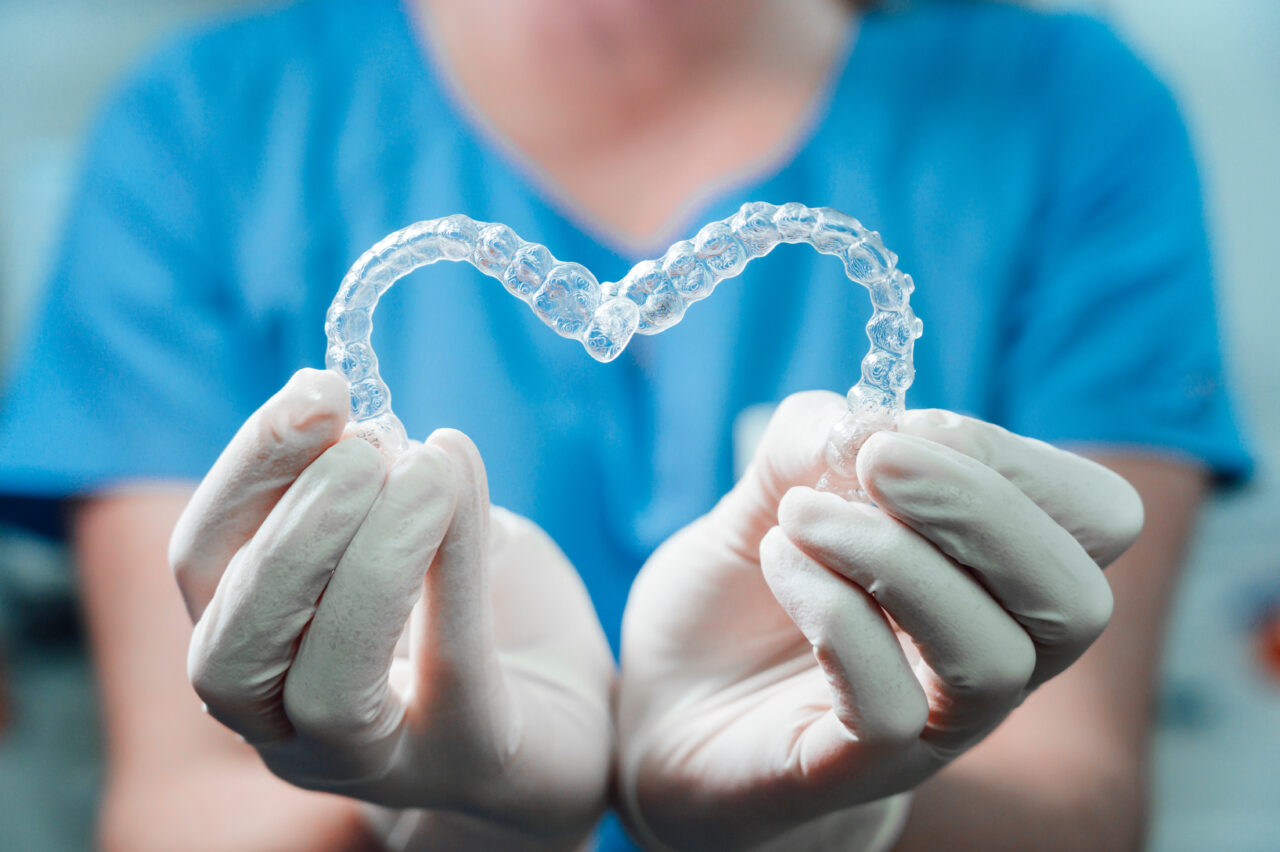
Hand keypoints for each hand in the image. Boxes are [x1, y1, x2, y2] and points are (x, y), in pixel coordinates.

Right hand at [169, 369, 613, 846]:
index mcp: (262, 649)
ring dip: (362, 558)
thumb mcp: (430, 532)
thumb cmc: (491, 615)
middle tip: (365, 443)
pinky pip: (447, 665)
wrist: (579, 714)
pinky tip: (460, 490)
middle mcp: (291, 723)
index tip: (317, 390)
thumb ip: (391, 492)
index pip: (207, 562)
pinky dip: (448, 568)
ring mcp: (375, 759)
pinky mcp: (467, 756)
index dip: (249, 468)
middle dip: (291, 526)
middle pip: (228, 643)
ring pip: (318, 682)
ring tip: (420, 472)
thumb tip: (377, 430)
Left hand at [617, 392, 1142, 850]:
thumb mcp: (769, 493)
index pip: (1092, 520)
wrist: (660, 705)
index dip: (1011, 457)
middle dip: (981, 505)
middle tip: (875, 460)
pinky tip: (779, 566)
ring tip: (799, 514)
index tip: (902, 430)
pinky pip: (890, 709)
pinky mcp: (853, 770)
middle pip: (1074, 599)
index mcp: (992, 575)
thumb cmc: (737, 599)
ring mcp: (929, 727)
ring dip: (892, 556)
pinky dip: (832, 613)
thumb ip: (816, 442)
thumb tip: (865, 419)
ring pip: (994, 658)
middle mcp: (986, 657)